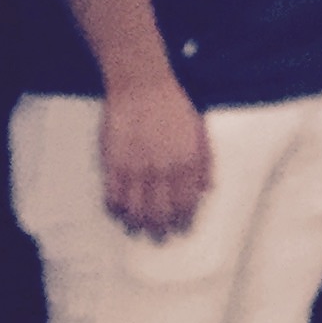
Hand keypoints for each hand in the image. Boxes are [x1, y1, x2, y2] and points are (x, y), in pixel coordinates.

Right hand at [99, 76, 212, 238]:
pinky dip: (116, 210)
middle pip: (160, 213)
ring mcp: (135, 168)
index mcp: (187, 162)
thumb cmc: (173, 105)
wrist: (141, 86)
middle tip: (160, 236)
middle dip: (161, 229)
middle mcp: (162, 169)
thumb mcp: (200, 131)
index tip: (181, 228)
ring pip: (136, 211)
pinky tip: (120, 212)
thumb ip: (206, 162)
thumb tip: (208, 189)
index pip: (186, 203)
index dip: (183, 220)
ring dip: (138, 224)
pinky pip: (113, 197)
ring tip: (139, 229)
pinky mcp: (113, 164)